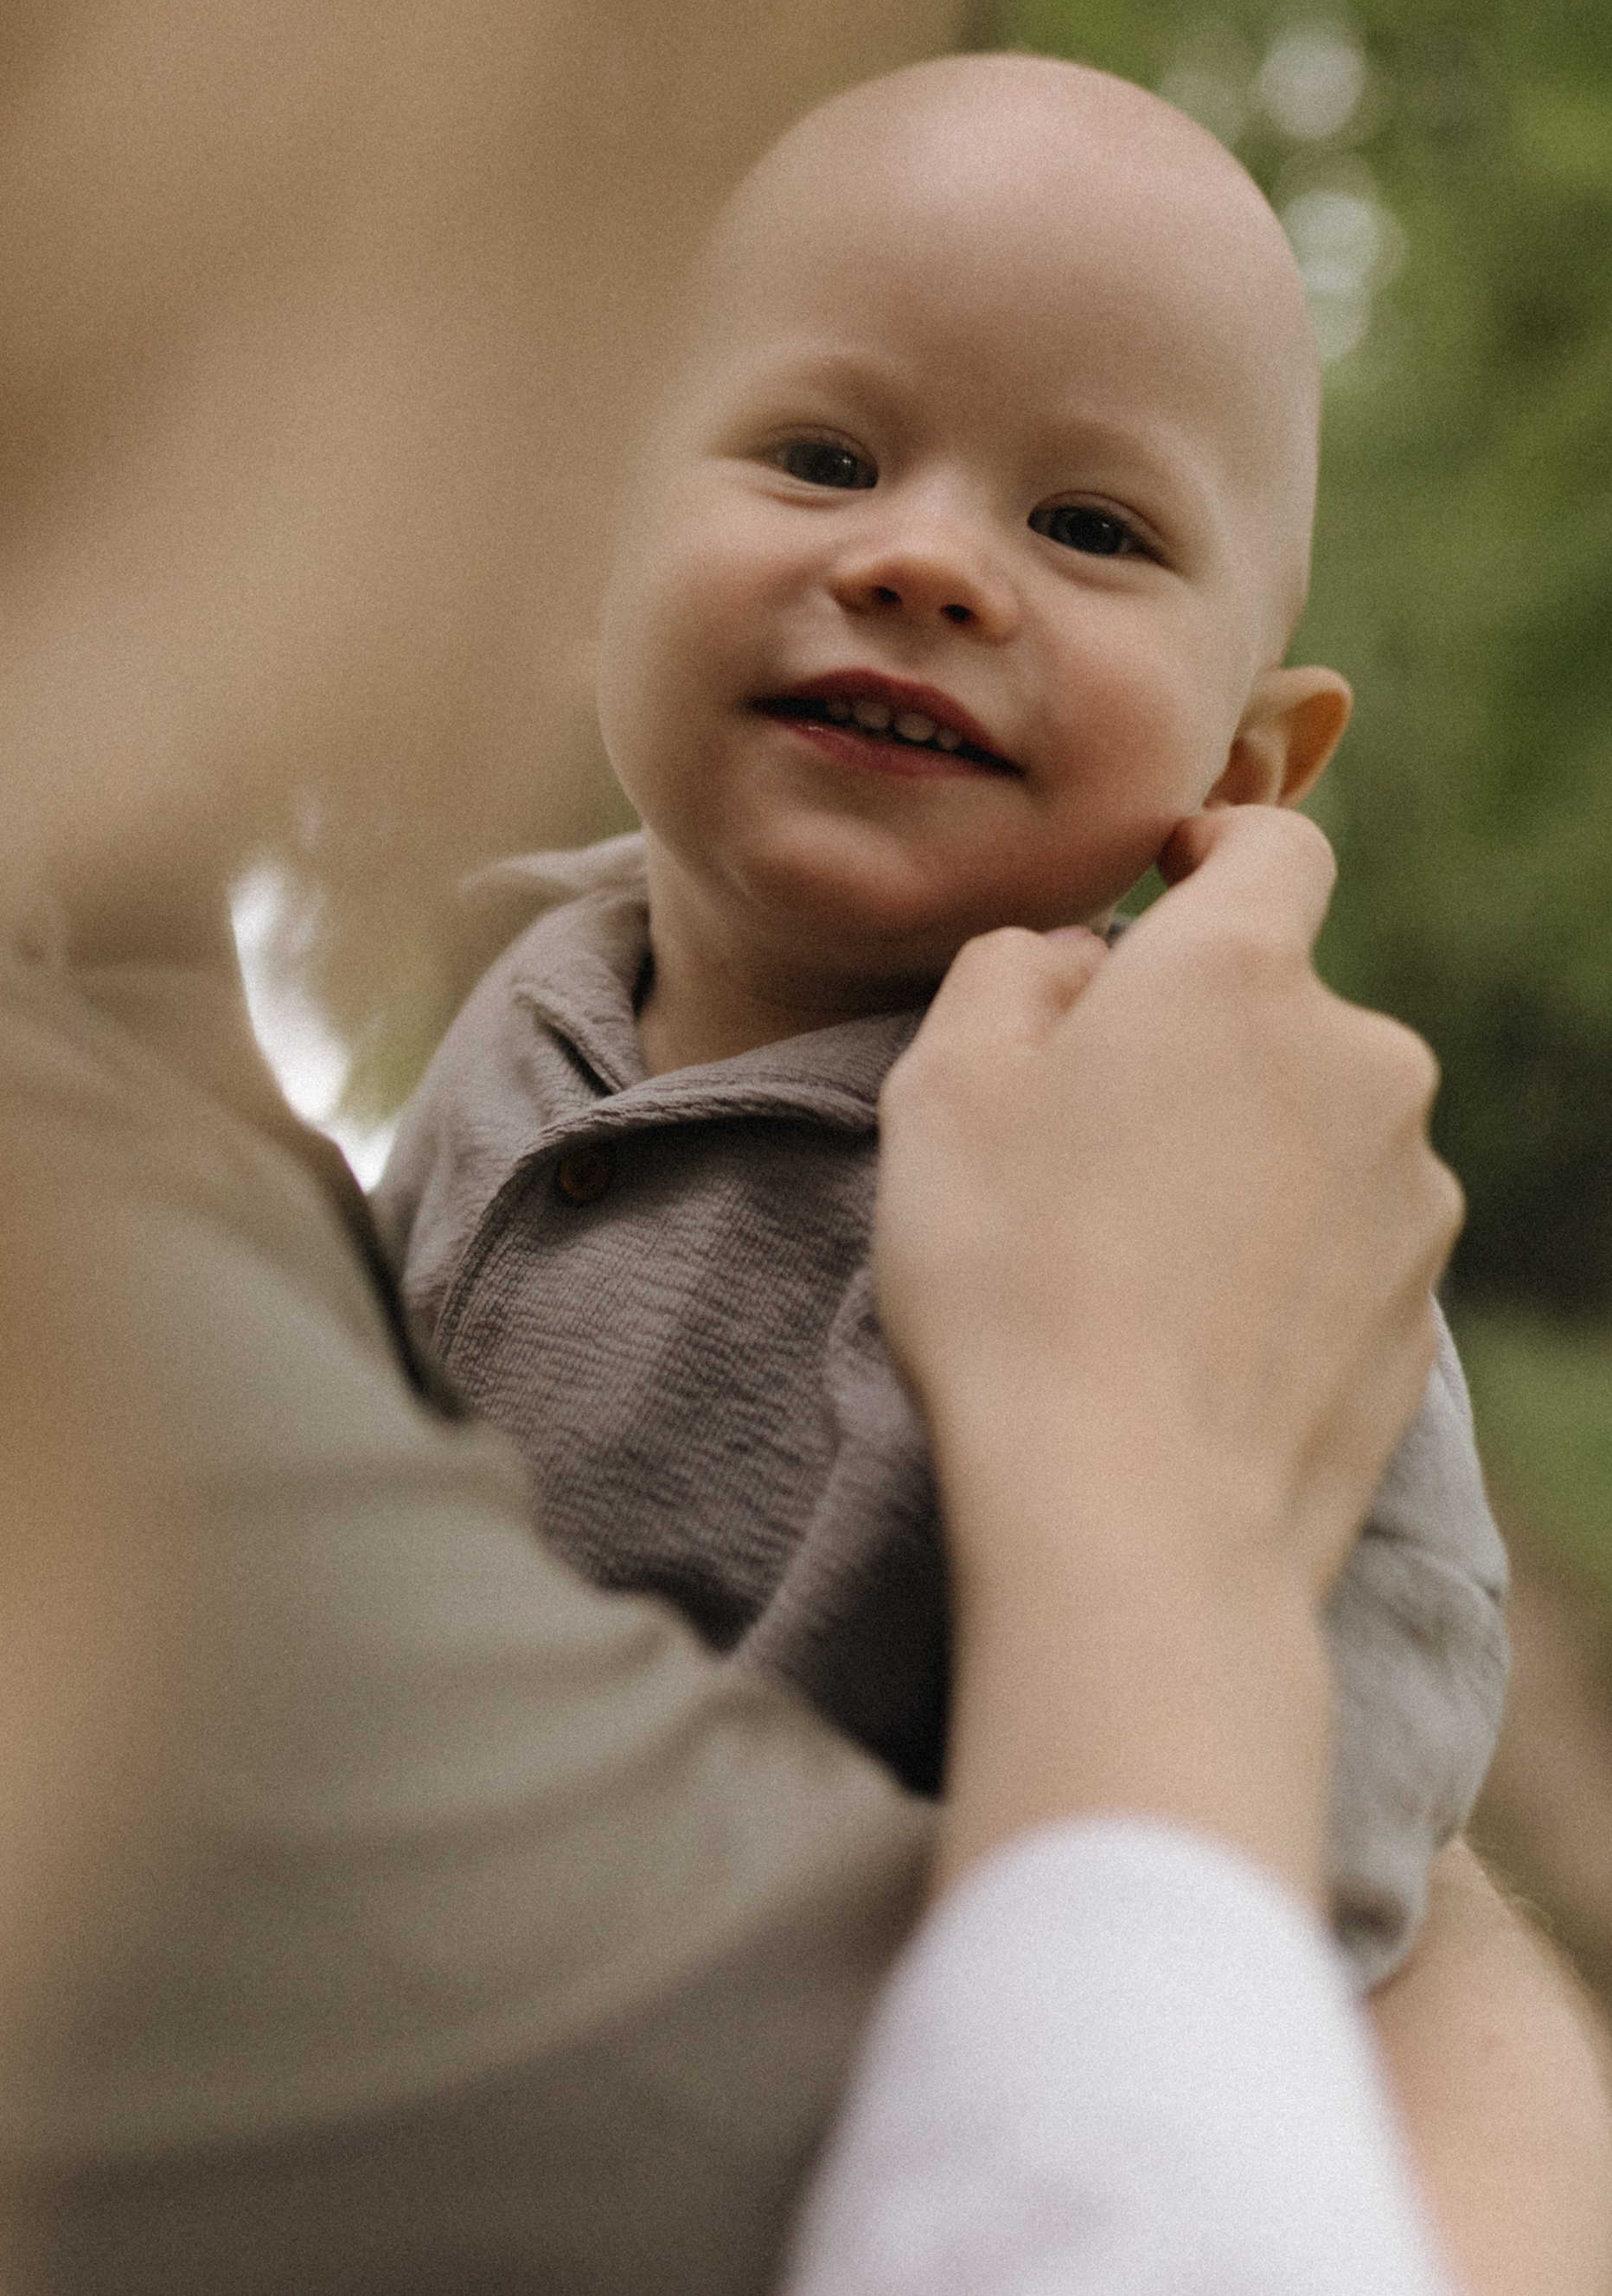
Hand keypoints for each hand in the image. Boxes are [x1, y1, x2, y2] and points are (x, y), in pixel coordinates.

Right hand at [874, 804, 1460, 1892]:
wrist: (1133, 1521)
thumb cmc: (1015, 1280)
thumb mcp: (942, 1086)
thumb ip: (1010, 971)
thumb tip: (1078, 962)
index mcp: (1240, 973)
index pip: (1275, 843)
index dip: (1213, 848)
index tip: (1160, 885)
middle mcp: (1361, 1059)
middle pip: (1278, 1005)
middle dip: (1192, 1038)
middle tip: (1073, 1129)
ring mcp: (1409, 1192)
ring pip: (1312, 1126)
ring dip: (1236, 1151)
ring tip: (1121, 1254)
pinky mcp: (1421, 1311)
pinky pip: (1337, 1239)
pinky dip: (1273, 1254)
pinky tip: (1181, 1330)